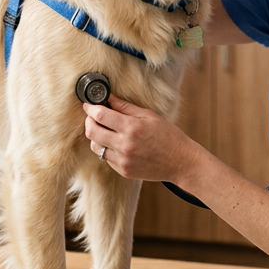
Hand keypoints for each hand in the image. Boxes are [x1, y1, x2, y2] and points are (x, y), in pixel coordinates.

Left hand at [83, 94, 197, 182]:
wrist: (180, 161)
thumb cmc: (167, 135)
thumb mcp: (149, 115)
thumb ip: (125, 107)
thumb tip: (107, 97)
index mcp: (132, 128)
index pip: (100, 116)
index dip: (90, 108)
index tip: (88, 104)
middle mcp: (125, 145)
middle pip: (92, 132)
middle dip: (89, 122)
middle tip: (93, 116)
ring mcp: (123, 161)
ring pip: (95, 147)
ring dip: (96, 137)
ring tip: (105, 131)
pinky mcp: (123, 171)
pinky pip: (106, 158)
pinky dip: (107, 149)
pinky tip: (117, 143)